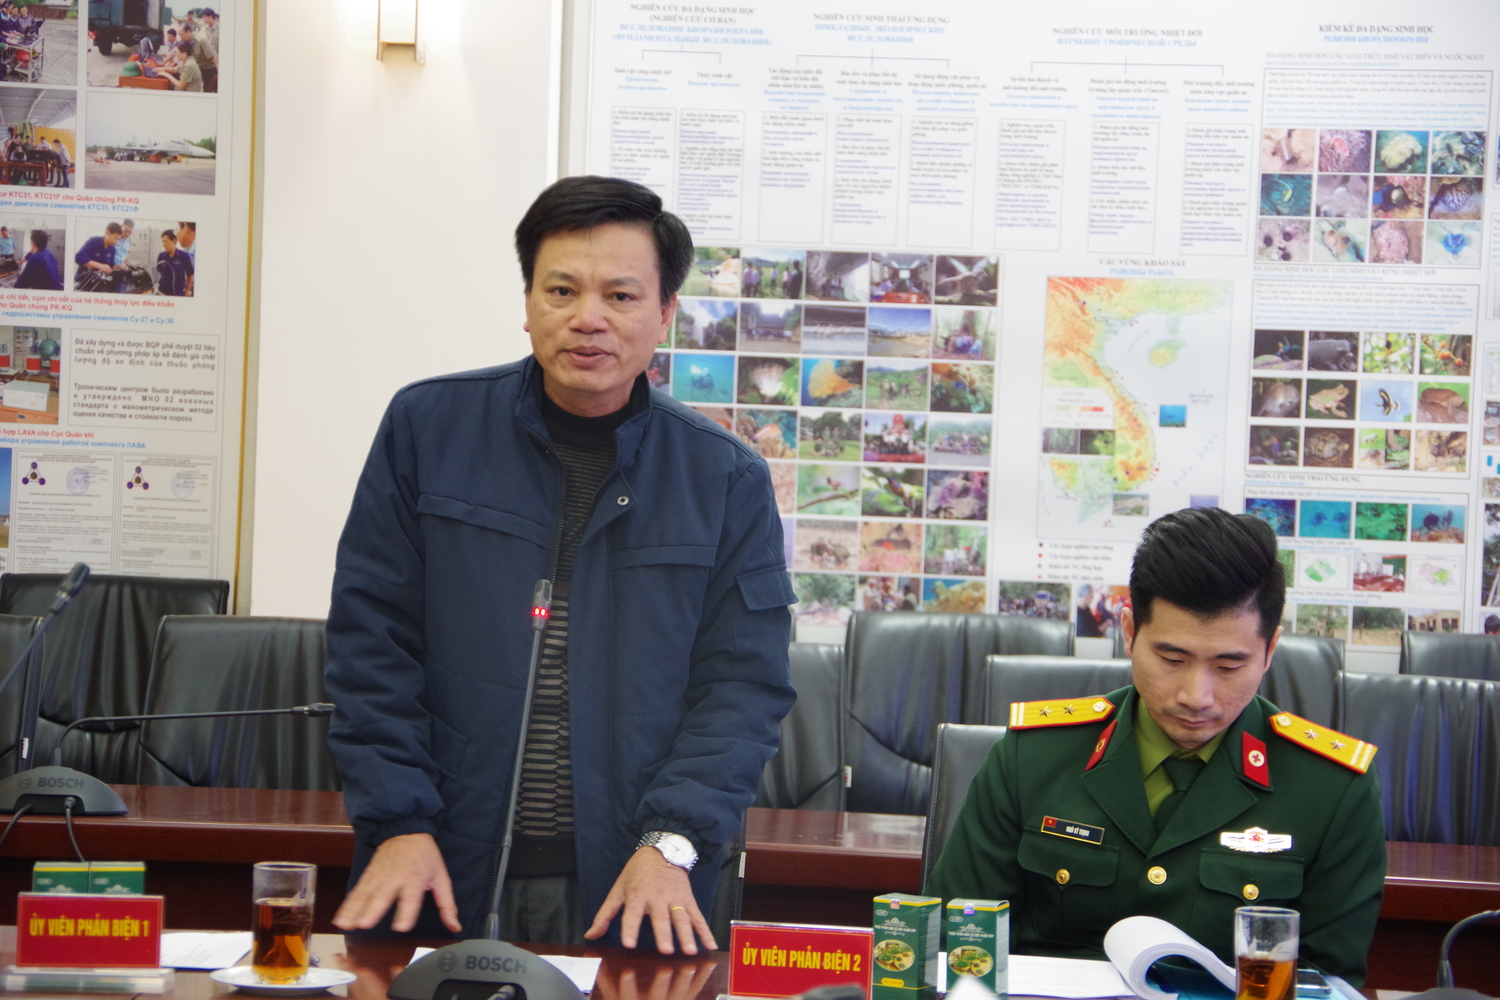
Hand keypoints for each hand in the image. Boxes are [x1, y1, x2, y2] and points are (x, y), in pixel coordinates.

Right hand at [332, 832, 461, 933]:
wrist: (405, 830)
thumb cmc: (425, 856)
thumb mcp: (441, 877)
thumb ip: (447, 904)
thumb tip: (455, 926)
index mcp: (416, 878)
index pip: (411, 897)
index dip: (407, 911)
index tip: (401, 926)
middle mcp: (395, 878)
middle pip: (383, 895)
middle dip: (373, 910)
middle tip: (365, 924)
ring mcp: (379, 877)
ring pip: (365, 895)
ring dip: (354, 911)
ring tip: (346, 925)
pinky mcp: (368, 876)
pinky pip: (357, 892)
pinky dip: (347, 905)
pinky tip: (340, 919)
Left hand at [584, 846, 715, 954]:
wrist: (663, 850)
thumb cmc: (637, 873)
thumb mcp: (618, 889)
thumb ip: (605, 914)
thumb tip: (590, 935)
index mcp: (638, 894)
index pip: (632, 913)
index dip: (630, 928)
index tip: (629, 944)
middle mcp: (658, 897)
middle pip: (661, 918)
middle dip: (664, 934)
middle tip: (666, 950)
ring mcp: (676, 899)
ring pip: (682, 918)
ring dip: (686, 935)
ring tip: (690, 950)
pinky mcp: (688, 900)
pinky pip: (698, 917)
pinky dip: (705, 931)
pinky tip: (710, 944)